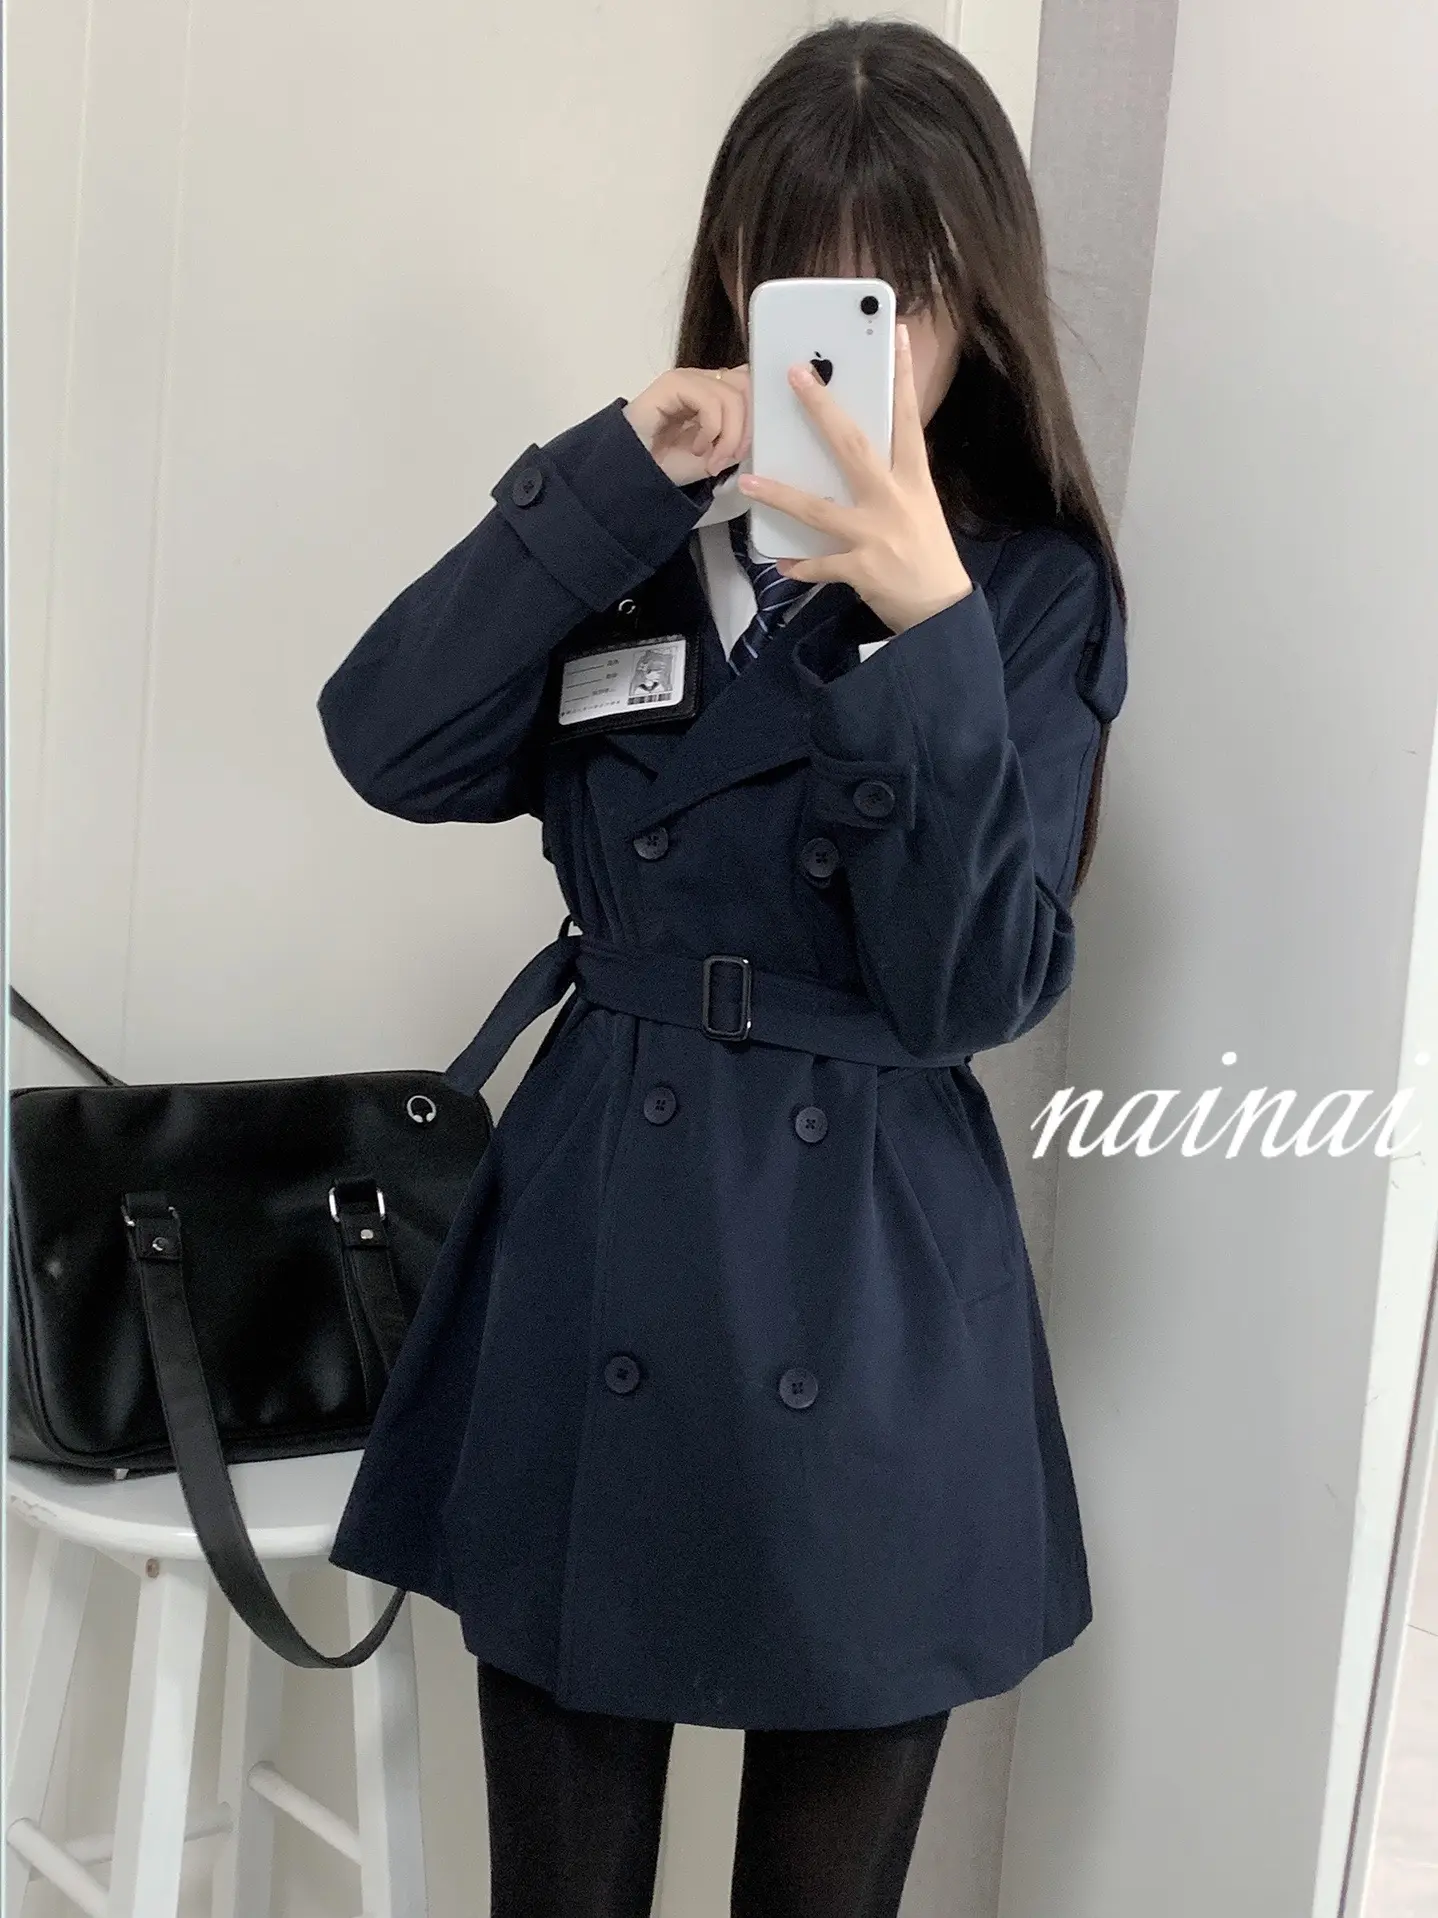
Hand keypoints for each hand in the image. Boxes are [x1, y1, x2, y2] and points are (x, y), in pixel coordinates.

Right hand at [623, 366, 751, 486]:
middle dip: (745, 428)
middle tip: (729, 458)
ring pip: (732, 395)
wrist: (633, 474)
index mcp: (714, 392)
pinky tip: (697, 448)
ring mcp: (688, 379)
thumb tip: (759, 428)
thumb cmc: (669, 465)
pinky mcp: (673, 383)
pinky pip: (710, 400)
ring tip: (712, 460)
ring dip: (729, 435)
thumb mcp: (717, 453)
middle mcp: (703, 380)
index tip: (743, 451)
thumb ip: (739, 436)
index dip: (756, 416)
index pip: (750, 385)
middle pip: (747, 386)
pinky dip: (712, 430)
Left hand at [736, 324, 971, 635]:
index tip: (898, 337)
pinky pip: (821, 564)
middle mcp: (894, 500)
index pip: (909, 419)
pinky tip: (783, 563)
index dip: (904, 378)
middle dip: (822, 410)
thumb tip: (854, 451)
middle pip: (853, 447)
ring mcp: (876, 535)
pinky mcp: (862, 569)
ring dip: (781, 495)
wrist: (942, 608)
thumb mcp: (919, 505)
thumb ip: (890, 478)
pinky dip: (802, 566)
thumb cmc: (928, 552)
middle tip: (796, 376)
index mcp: (914, 479)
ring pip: (819, 509)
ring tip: (749, 483)